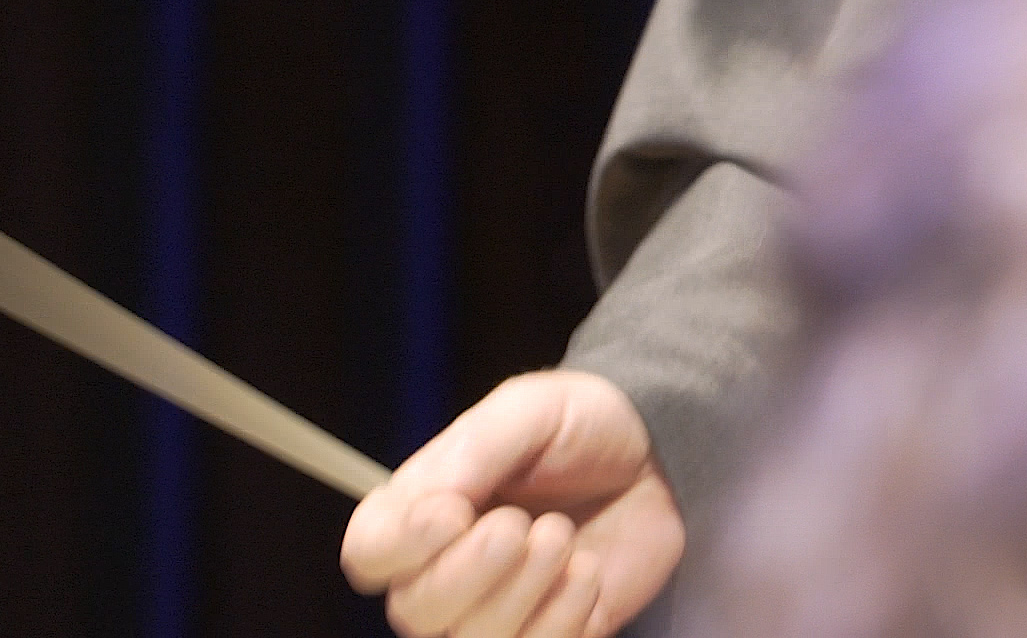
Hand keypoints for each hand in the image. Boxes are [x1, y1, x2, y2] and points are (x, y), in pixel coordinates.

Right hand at [343, 370, 685, 637]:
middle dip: (474, 572)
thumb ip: (472, 453)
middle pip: (415, 612)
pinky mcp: (546, 634)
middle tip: (526, 525)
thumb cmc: (580, 425)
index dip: (403, 546)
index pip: (369, 555)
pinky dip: (566, 620)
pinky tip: (587, 573)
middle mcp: (443, 571)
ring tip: (563, 536)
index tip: (453, 514)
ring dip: (526, 591)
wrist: (657, 454)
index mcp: (421, 511)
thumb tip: (429, 509)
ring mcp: (493, 611)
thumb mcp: (528, 411)